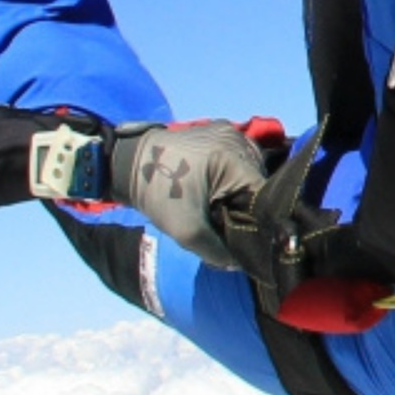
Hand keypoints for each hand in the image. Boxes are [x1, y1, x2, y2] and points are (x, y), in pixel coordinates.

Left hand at [112, 120, 270, 268]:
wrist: (129, 163)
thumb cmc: (158, 193)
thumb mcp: (186, 231)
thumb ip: (218, 251)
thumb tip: (241, 263)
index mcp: (235, 157)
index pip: (265, 194)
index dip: (258, 219)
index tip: (243, 234)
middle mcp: (240, 139)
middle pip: (260, 182)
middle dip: (247, 205)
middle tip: (228, 221)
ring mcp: (231, 131)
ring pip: (251, 171)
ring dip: (241, 190)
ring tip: (220, 204)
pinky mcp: (221, 130)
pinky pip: (239, 159)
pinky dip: (233, 176)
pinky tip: (217, 189)